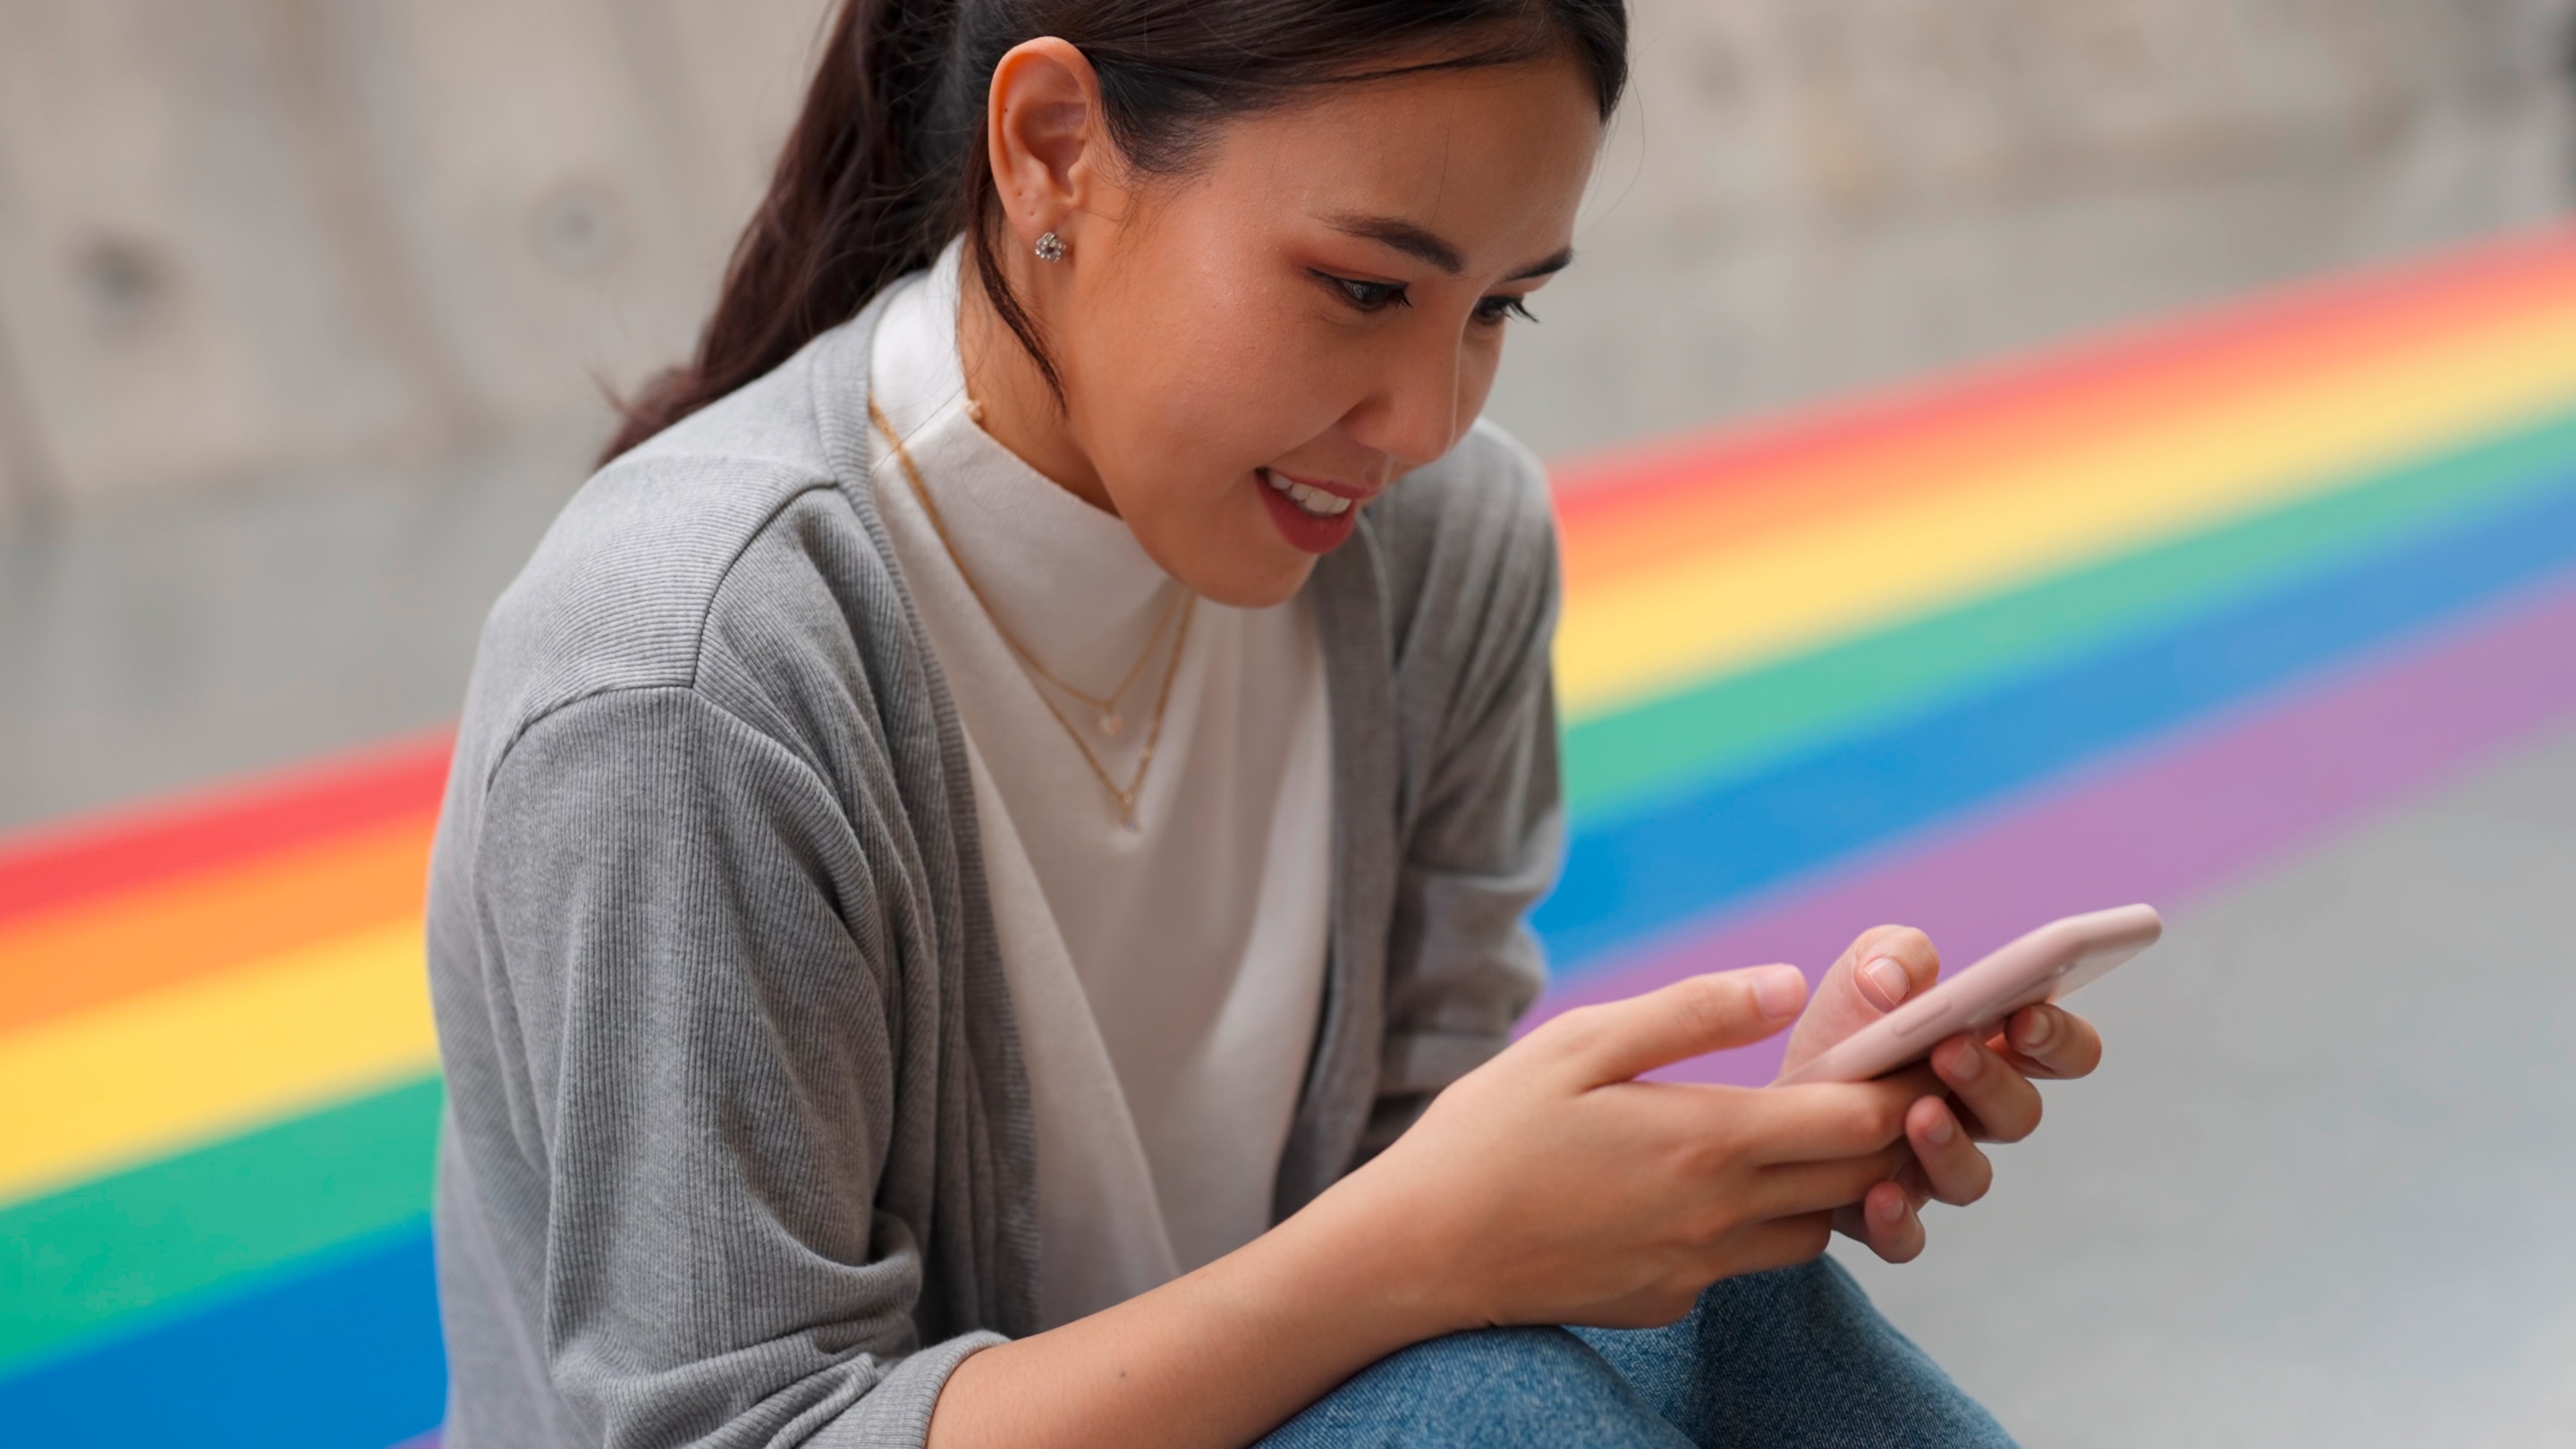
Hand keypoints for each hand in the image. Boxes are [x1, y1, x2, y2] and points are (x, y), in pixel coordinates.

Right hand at [1317, 966, 1941, 1334]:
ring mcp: (1698, 1269)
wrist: (1417, 1253)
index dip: (1905, 1082)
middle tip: (1879, 1081)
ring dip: (1825, 1185)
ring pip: (1816, 1231)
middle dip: (1888, 1132)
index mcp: (1709, 1141)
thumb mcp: (1580, 1044)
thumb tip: (1791, 985)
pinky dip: (1752, 1225)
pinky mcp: (1668, 1300)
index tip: (1915, 1047)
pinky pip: (1745, 1262)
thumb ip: (1693, 1012)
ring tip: (1792, 1132)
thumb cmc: (1488, 1134)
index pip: (1863, 1120)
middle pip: (1862, 1180)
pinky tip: (1700, 1186)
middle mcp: (1722, 1217)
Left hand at [1776, 926, 2104, 1263]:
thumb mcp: (1862, 972)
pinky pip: (1906, 1238)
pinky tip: (1877, 1194)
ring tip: (1917, 1115)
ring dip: (1949, 1147)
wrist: (1773, 1097)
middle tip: (1951, 1052)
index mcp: (1992, 1050)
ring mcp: (1932, 1169)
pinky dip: (1897, 1222)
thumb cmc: (1842, 1029)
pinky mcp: (1883, 1215)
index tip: (2025, 1017)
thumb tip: (1892, 979)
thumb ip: (1892, 953)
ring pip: (1970, 1178)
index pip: (2064, 1051)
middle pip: (2020, 1113)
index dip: (2059, 1038)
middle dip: (1991, 1081)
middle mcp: (1974, 1116)